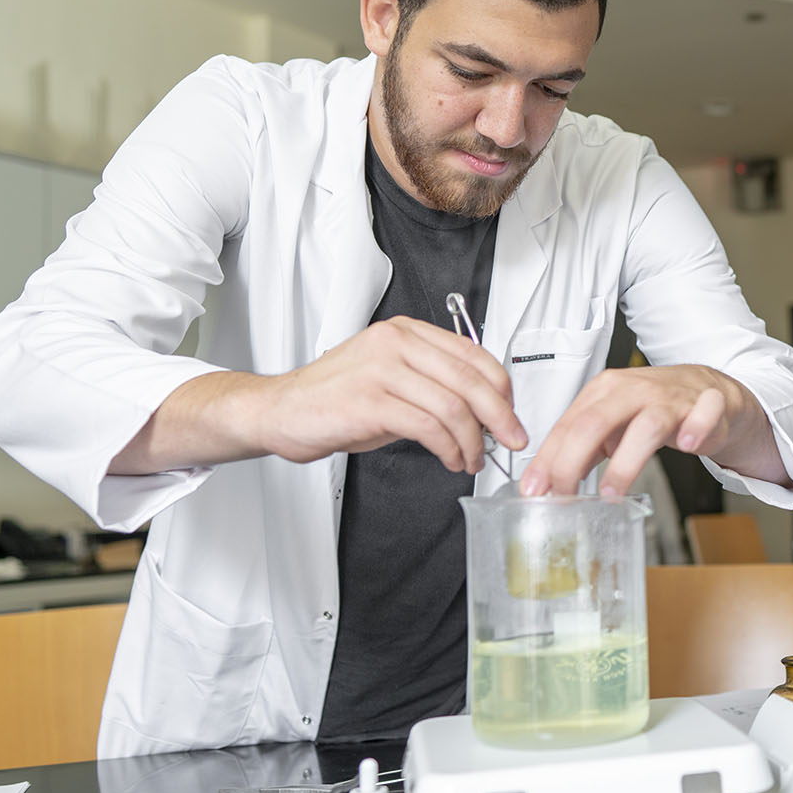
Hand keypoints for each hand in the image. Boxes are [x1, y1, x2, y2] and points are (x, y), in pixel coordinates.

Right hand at [264, 316, 525, 471]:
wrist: (281, 410)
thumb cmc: (336, 398)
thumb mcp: (392, 378)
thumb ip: (434, 383)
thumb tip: (483, 409)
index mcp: (406, 332)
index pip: (474, 355)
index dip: (501, 389)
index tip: (511, 414)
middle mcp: (396, 343)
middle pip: (471, 380)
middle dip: (500, 417)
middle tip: (511, 441)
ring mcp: (382, 370)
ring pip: (453, 406)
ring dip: (473, 441)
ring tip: (472, 460)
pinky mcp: (371, 401)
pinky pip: (429, 427)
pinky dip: (449, 448)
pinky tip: (451, 459)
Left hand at [518, 364, 785, 496]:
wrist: (705, 389)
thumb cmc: (652, 407)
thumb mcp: (610, 424)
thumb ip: (582, 450)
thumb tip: (547, 482)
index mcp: (605, 392)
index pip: (569, 425)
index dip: (548, 459)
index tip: (535, 490)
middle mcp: (633, 391)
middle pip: (595, 423)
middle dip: (572, 463)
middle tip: (563, 497)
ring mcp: (670, 398)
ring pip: (645, 427)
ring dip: (625, 462)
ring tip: (611, 493)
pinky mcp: (705, 406)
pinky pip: (704, 414)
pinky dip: (696, 429)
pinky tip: (688, 446)